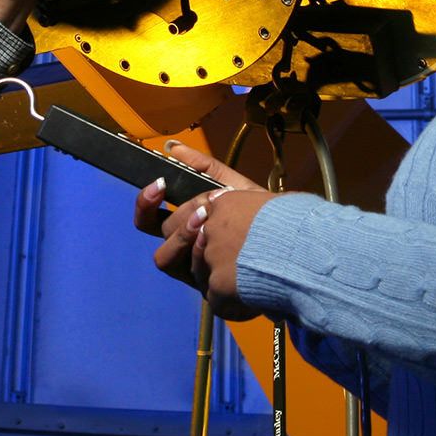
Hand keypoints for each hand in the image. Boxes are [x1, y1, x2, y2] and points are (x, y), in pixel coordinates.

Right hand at [137, 141, 273, 320]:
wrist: (289, 240)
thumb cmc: (261, 215)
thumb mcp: (232, 186)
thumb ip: (203, 167)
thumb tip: (171, 146)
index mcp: (186, 225)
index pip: (149, 218)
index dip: (145, 203)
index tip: (158, 185)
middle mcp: (185, 248)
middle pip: (158, 236)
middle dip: (176, 220)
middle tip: (201, 211)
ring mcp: (194, 269)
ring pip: (165, 258)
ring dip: (182, 237)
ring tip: (207, 223)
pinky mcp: (207, 288)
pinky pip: (190, 274)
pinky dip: (199, 255)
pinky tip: (219, 241)